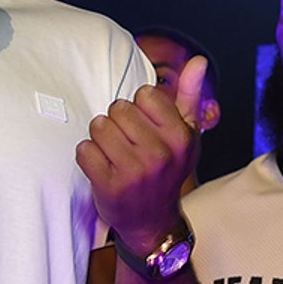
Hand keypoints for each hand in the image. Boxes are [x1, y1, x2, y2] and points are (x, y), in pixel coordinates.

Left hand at [78, 56, 207, 251]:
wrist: (153, 222)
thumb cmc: (167, 171)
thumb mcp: (186, 135)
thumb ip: (190, 95)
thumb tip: (198, 60)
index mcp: (180, 137)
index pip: (144, 94)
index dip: (140, 108)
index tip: (145, 128)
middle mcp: (160, 154)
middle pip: (118, 108)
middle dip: (118, 122)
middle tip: (128, 144)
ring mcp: (134, 172)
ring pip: (98, 126)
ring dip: (101, 138)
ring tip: (114, 154)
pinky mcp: (109, 186)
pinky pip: (84, 150)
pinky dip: (87, 156)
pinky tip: (102, 167)